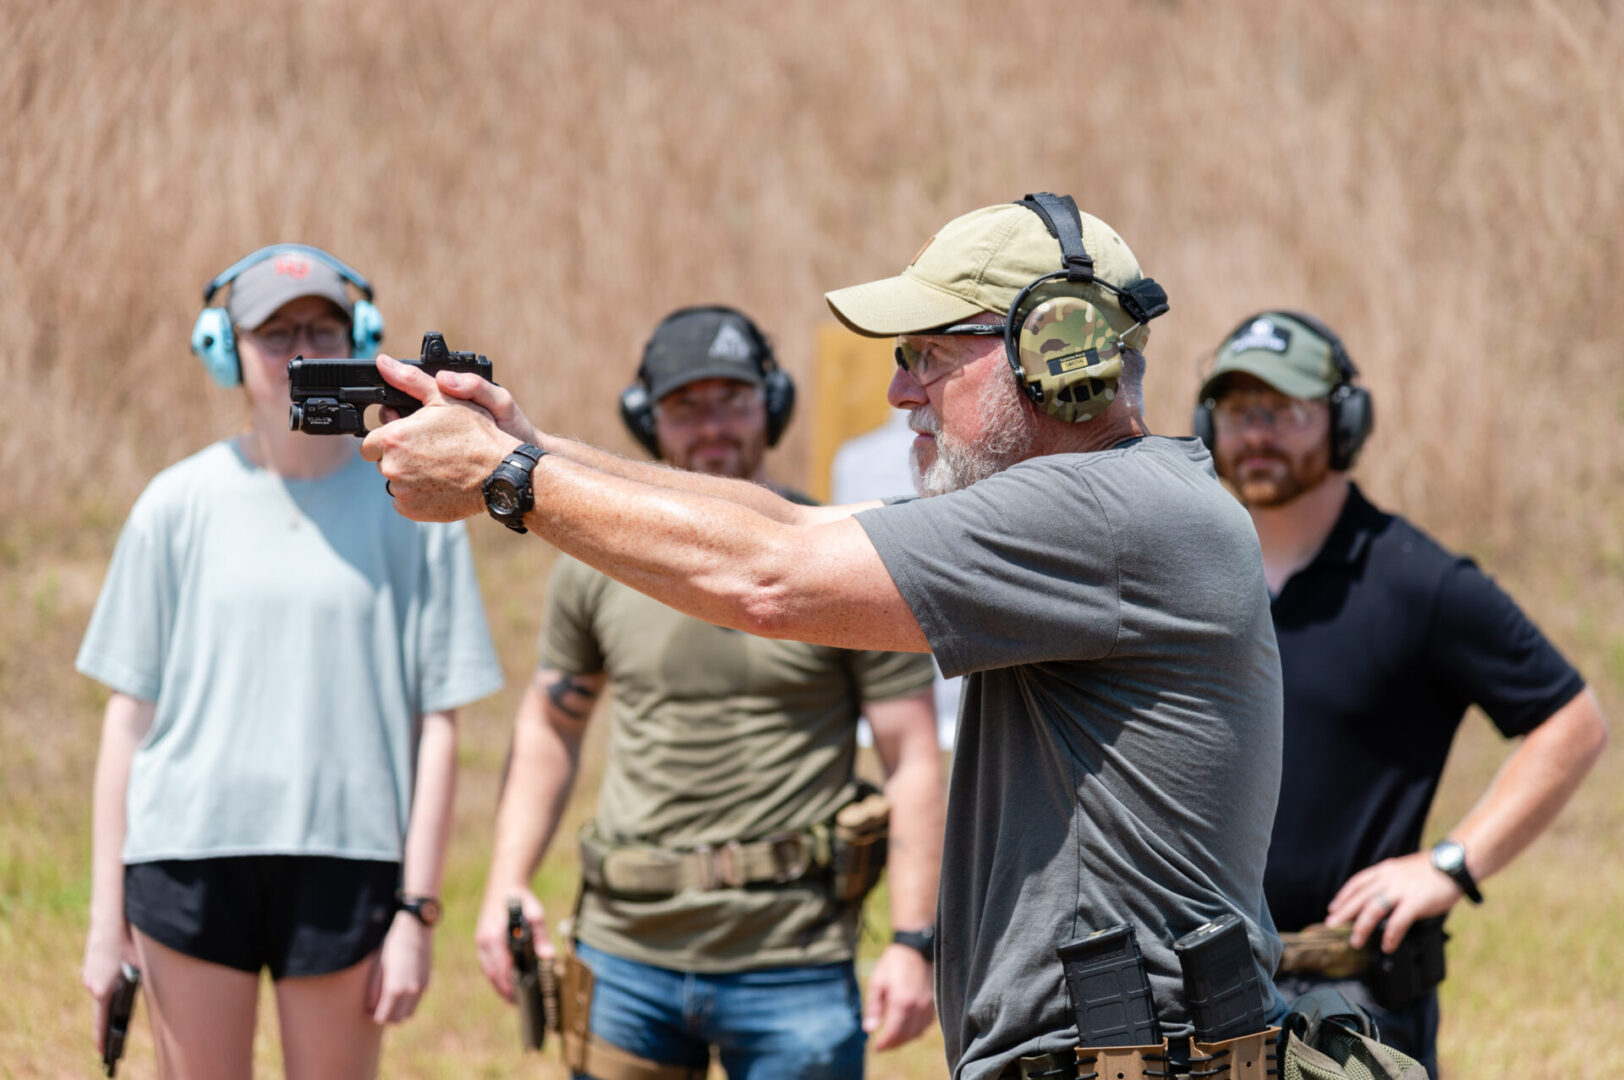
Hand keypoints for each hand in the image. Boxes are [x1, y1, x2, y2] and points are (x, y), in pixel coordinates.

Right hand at [82, 921, 136, 1053]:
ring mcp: (88, 973)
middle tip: (115, 1032)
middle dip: (112, 1013)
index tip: (103, 1052)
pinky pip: (100, 978)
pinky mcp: (89, 964)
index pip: (102, 1020)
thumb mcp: (140, 964)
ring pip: (103, 989)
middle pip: (104, 1004)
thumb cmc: (128, 939)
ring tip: (123, 995)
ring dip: (113, 991)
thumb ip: (136, 983)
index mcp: (103, 988)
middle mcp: (92, 984)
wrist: (111, 915)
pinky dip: (110, 979)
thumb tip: (137, 992)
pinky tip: (120, 972)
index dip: (103, 1037)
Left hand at [359, 354, 519, 521]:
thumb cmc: (475, 434)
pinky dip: (417, 495)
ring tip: (437, 466)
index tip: (408, 437)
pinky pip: (405, 501)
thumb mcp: (443, 399)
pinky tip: (438, 483)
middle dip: (399, 456)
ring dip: (408, 475)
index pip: (370, 442)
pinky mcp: (413, 511)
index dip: (389, 438)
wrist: (498, 474)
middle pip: (382, 462)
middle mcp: (392, 467)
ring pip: (395, 482)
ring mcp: (402, 492)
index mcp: (393, 438)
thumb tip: (383, 363)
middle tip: (428, 450)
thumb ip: (409, 380)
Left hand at [367, 912, 433, 1024]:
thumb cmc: (391, 943)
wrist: (415, 927)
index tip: (368, 1009)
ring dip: (399, 1010)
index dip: (374, 1016)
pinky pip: (416, 1001)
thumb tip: (370, 1008)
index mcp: (395, 988)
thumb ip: (374, 990)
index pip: (384, 1017)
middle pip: (398, 1019)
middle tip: (377, 1006)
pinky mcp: (427, 981)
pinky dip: (407, 1001)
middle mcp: (411, 991)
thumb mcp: (378, 965)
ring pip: (409, 1012)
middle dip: (387, 1016)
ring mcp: (421, 987)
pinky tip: (400, 987)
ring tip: (389, 997)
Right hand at [474, 887, 553, 1002]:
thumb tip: (548, 957)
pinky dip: (497, 976)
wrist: (505, 885)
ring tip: (514, 999)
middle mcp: (484, 940)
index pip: (501, 967)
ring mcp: (480, 942)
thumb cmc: (521, 900)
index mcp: (494, 935)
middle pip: (493, 974)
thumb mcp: (535, 914)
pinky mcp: (482, 943)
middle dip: (505, 990)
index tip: (520, 998)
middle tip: (519, 1004)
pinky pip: (488, 965)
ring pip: (489, 971)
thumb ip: (541, 936)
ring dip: (500, 986)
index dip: (510, 985)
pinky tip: (508, 984)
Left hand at [863, 943, 935, 1051]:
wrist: (916, 949)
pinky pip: (926, 1026)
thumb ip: (873, 1007)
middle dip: (893, 1044)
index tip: (876, 1048)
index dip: (885, 1044)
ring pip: (918, 1033)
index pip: (894, 1033)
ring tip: (893, 1039)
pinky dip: (916, 1032)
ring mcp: (928, 1006)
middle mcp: (917, 1007)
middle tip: (883, 1045)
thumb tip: (870, 1029)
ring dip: (905, 1040)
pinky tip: (907, 1029)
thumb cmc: (893, 964)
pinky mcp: (934, 1004)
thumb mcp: (877, 983)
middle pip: (906, 1036)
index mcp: (902, 1002)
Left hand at [1325, 852, 1462, 953]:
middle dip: (1343, 913)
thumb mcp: (1404, 870)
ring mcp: (1401, 890)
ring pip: (1373, 910)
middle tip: (1331, 925)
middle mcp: (1388, 879)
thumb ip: (1391, 882)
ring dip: (1361, 927)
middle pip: (1360, 897)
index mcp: (1385, 870)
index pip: (1357, 883)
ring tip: (1355, 941)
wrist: (1454, 864)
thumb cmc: (1432, 870)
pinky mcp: (1416, 902)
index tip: (1333, 907)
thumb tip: (1382, 899)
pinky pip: (1398, 922)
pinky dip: (1390, 935)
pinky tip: (1386, 946)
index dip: (1343, 896)